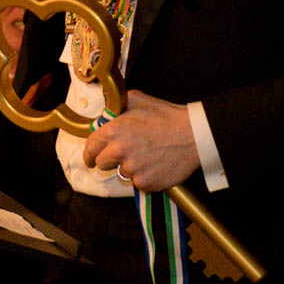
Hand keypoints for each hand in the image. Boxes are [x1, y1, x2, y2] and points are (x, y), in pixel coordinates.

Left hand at [81, 90, 200, 190]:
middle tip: (124, 154)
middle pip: (102, 164)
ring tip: (147, 155)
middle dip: (110, 160)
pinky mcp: (145, 182)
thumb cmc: (167, 117)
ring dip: (130, 167)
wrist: (193, 135)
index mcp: (114, 131)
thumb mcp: (138, 100)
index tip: (91, 157)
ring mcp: (132, 169)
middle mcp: (119, 151)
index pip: (90, 147)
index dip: (90, 153)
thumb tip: (107, 114)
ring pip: (122, 173)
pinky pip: (138, 183)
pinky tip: (156, 164)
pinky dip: (145, 176)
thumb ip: (118, 107)